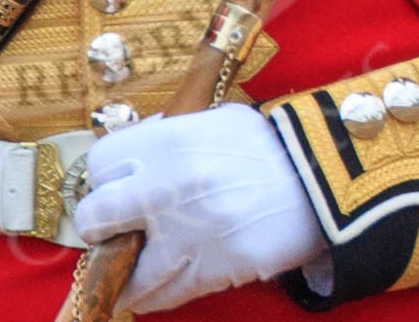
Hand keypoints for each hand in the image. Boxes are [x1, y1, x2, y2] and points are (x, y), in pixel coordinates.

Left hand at [74, 105, 326, 313]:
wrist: (322, 179)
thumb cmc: (269, 145)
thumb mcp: (213, 122)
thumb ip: (169, 138)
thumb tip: (136, 159)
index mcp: (166, 143)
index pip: (99, 165)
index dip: (103, 179)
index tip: (112, 187)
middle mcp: (166, 188)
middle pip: (96, 217)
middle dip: (99, 226)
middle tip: (110, 229)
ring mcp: (188, 233)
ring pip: (127, 269)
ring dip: (122, 272)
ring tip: (123, 274)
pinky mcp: (213, 269)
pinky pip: (166, 294)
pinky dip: (152, 296)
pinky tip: (149, 292)